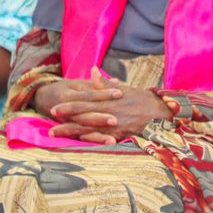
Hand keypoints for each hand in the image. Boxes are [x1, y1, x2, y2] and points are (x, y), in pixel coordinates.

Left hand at [46, 69, 168, 143]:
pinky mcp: (120, 136)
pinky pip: (101, 139)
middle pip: (83, 115)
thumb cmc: (143, 100)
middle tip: (49, 119)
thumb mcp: (124, 89)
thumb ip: (105, 83)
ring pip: (88, 129)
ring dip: (70, 131)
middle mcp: (110, 113)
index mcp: (109, 101)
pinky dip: (89, 140)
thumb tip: (92, 70)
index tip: (56, 106)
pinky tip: (76, 142)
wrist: (162, 114)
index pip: (85, 102)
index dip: (69, 105)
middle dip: (65, 118)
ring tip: (54, 133)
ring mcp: (114, 126)